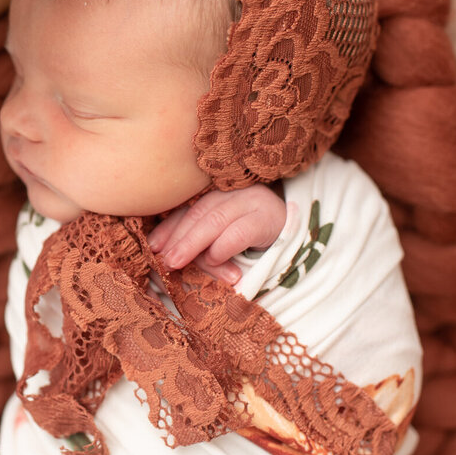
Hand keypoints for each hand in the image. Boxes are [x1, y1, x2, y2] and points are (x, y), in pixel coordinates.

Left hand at [147, 184, 286, 283]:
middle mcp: (235, 192)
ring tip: (175, 262)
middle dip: (177, 237)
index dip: (168, 227)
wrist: (303, 236)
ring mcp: (254, 201)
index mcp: (220, 193)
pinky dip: (223, 247)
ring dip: (193, 244)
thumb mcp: (224, 238)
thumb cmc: (256, 242)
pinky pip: (240, 231)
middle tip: (162, 258)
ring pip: (215, 220)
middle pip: (199, 212)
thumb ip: (200, 241)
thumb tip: (166, 257)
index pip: (189, 209)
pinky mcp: (270, 218)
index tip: (152, 247)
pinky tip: (214, 259)